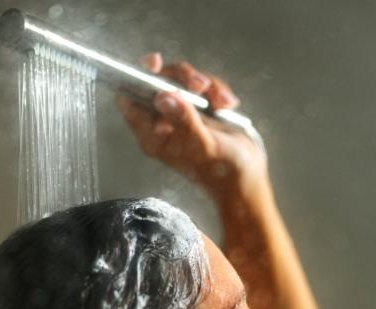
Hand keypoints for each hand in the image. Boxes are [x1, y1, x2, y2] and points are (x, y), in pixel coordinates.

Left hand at [116, 53, 270, 202]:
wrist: (246, 177)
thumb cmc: (221, 170)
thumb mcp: (202, 145)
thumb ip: (184, 120)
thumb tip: (163, 96)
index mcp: (152, 135)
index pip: (130, 100)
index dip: (135, 78)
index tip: (155, 64)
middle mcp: (163, 122)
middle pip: (159, 81)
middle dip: (181, 77)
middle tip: (200, 85)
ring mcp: (182, 113)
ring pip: (183, 79)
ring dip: (206, 84)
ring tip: (221, 102)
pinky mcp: (201, 108)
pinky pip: (204, 85)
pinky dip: (217, 91)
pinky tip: (228, 105)